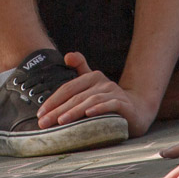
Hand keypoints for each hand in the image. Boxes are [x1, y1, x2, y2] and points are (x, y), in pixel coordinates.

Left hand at [35, 52, 157, 136]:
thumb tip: (67, 55)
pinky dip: (98, 109)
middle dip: (57, 110)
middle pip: (76, 97)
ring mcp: (114, 92)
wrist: (137, 110)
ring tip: (61, 121)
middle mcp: (102, 83)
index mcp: (92, 77)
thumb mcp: (93, 86)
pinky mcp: (124, 104)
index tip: (40, 113)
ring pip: (90, 101)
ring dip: (74, 111)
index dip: (53, 100)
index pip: (68, 88)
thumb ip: (80, 70)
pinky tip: (88, 114)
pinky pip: (109, 105)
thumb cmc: (109, 100)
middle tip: (44, 122)